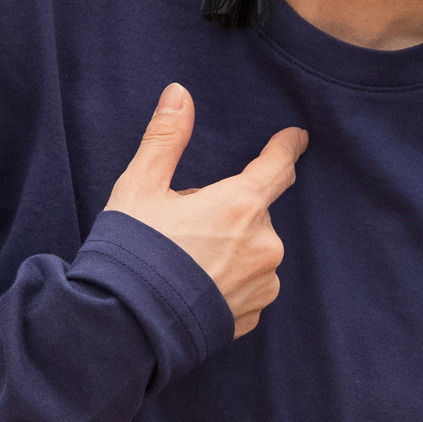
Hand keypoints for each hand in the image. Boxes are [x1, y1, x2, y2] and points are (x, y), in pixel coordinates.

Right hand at [102, 83, 303, 336]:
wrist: (125, 328)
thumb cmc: (132, 253)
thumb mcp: (141, 187)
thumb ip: (166, 137)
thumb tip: (179, 93)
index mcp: (241, 206)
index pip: (277, 167)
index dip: (287, 148)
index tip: (297, 137)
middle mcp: (264, 246)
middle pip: (255, 212)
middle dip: (228, 211)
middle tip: (183, 225)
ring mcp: (262, 285)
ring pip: (253, 250)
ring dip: (231, 248)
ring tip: (185, 261)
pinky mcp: (252, 316)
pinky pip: (248, 285)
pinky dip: (228, 280)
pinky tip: (195, 287)